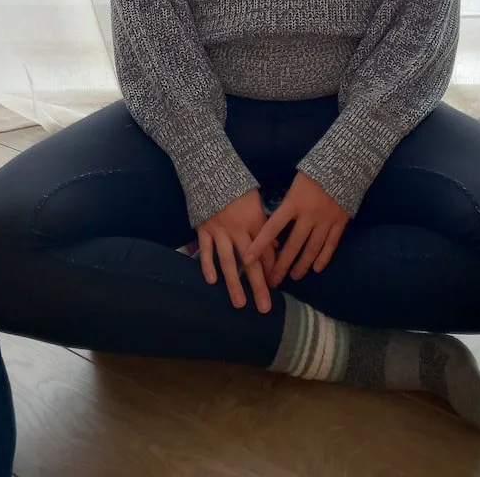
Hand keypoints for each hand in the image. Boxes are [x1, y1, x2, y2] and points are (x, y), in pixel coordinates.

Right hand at [196, 189, 276, 313]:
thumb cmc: (237, 186)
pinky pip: (206, 251)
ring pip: (228, 262)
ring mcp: (219, 231)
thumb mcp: (257, 202)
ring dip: (234, 284)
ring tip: (240, 303)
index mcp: (255, 221)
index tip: (276, 285)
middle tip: (265, 308)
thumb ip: (264, 225)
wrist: (211, 172)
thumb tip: (275, 248)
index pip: (266, 251)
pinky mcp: (203, 229)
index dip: (271, 269)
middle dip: (259, 286)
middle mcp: (238, 230)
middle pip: (250, 262)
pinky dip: (207, 266)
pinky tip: (211, 281)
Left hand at [243, 172, 349, 286]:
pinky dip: (323, 258)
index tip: (248, 259)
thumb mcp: (294, 185)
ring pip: (312, 249)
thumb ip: (286, 205)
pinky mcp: (340, 223)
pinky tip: (316, 268)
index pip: (272, 228)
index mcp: (293, 203)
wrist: (342, 164)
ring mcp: (326, 220)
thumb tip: (273, 226)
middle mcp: (309, 215)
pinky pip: (331, 245)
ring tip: (294, 277)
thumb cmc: (313, 173)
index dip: (259, 244)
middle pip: (293, 245)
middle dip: (281, 265)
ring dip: (302, 265)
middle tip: (273, 281)